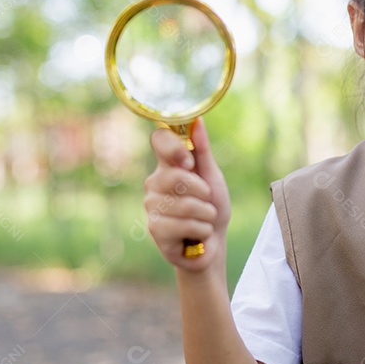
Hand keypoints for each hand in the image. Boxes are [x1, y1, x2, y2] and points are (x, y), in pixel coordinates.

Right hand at [143, 119, 230, 272]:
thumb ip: (202, 150)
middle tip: (206, 200)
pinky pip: (184, 224)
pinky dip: (201, 230)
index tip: (189, 162)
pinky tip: (197, 234)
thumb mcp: (212, 176)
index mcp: (167, 165)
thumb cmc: (211, 206)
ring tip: (204, 219)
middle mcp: (154, 183)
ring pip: (184, 204)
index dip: (175, 148)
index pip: (159, 140)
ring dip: (206, 214)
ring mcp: (151, 206)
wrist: (213, 241)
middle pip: (175, 176)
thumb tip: (197, 121)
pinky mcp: (155, 229)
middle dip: (203, 191)